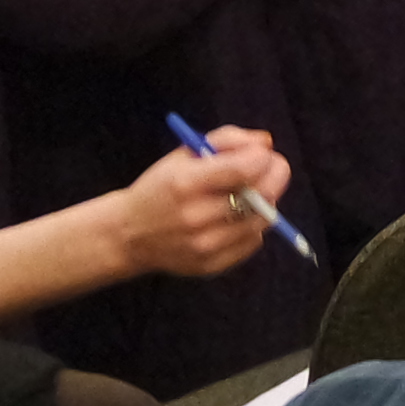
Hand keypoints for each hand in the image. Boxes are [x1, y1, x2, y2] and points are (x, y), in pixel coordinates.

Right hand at [115, 126, 291, 280]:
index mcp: (186, 182)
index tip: (263, 153)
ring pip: (262, 220)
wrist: (129, 234)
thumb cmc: (162, 187)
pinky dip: (252, 226)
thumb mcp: (184, 154)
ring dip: (265, 202)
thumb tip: (266, 143)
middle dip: (275, 176)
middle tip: (273, 168)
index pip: (245, 168)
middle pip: (261, 196)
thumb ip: (227, 140)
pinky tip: (235, 218)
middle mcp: (196, 216)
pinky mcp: (211, 265)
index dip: (263, 157)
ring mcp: (205, 245)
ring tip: (250, 193)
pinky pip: (253, 242)